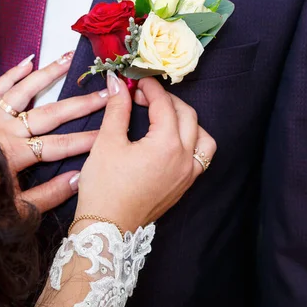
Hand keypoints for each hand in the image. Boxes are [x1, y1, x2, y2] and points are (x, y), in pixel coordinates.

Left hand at [0, 53, 108, 211]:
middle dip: (80, 104)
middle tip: (104, 94)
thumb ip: (49, 195)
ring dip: (48, 74)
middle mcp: (6, 132)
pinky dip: (11, 75)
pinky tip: (28, 61)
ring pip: (24, 91)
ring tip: (69, 59)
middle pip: (50, 114)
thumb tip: (78, 178)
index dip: (86, 140)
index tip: (108, 133)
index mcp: (15, 155)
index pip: (59, 146)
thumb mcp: (18, 209)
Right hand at [75, 73, 215, 232]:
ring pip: (202, 136)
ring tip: (164, 116)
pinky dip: (191, 142)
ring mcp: (188, 174)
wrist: (107, 227)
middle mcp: (184, 158)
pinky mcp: (184, 186)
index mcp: (167, 145)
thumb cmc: (104, 186)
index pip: (164, 105)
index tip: (136, 80)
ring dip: (187, 120)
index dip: (150, 88)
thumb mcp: (107, 142)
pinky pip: (200, 157)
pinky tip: (172, 140)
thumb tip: (118, 83)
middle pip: (187, 116)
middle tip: (142, 95)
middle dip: (166, 100)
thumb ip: (118, 108)